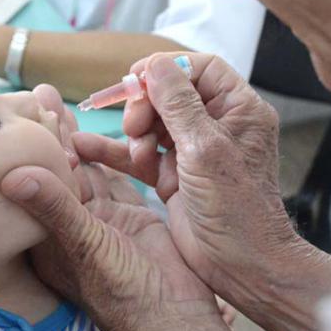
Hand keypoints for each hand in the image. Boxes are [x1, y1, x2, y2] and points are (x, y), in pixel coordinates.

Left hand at [1, 85, 221, 330]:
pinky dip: (107, 155)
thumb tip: (10, 175)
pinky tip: (96, 129)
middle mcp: (71, 227)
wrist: (175, 317)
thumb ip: (53, 208)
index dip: (27, 149)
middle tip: (38, 93)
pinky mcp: (128, 215)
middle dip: (48, 134)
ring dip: (75, 138)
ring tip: (61, 101)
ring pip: (85, 171)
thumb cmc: (124, 292)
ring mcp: (101, 220)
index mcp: (49, 239)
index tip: (18, 112)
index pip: (33, 185)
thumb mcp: (85, 247)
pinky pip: (114, 178)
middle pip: (56, 172)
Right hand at [73, 52, 302, 308]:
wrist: (241, 265)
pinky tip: (89, 148)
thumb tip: (155, 64)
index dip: (166, 69)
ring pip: (154, 123)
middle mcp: (217, 125)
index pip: (200, 69)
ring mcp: (194, 151)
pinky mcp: (175, 175)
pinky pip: (143, 154)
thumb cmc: (236, 207)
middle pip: (170, 94)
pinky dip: (122, 153)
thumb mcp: (205, 148)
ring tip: (139, 155)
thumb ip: (179, 104)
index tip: (136, 79)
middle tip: (133, 125)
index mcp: (238, 109)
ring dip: (137, 134)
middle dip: (146, 106)